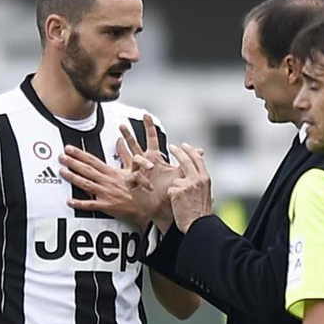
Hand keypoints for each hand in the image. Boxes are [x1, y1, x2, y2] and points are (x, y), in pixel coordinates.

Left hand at [59, 145, 149, 230]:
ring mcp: (106, 193)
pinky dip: (80, 203)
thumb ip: (124, 155)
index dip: (80, 154)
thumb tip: (120, 141)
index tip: (70, 149)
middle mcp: (108, 181)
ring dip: (73, 178)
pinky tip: (70, 201)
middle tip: (61, 157)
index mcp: (112, 172)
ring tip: (62, 172)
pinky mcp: (107, 206)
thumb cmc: (141, 190)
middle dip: (72, 162)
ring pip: (86, 184)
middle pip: (87, 170)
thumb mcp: (134, 169)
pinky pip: (91, 205)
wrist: (148, 206)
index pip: (93, 160)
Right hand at [118, 114, 181, 232]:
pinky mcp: (132, 182)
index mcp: (155, 158)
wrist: (166, 208)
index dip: (149, 127)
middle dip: (128, 134)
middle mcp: (144, 163)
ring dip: (142, 161)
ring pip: (132, 158)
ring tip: (150, 167)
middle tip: (122, 124)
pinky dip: (143, 180)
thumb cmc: (171, 192)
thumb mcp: (182, 173)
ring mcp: (137, 172)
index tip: (146, 114)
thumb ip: (188, 160)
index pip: (151, 139)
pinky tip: (149, 187)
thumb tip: (200, 150)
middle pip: (134, 145)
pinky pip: (135, 175)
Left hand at [167, 143, 212, 232]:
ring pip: (176, 179)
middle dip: (178, 151)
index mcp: (205, 179)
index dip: (190, 151)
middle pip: (186, 160)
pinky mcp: (177, 191)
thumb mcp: (207, 195)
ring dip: (176, 189)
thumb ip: (201, 184)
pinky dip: (172, 198)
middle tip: (172, 147)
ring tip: (181, 202)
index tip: (184, 146)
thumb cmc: (201, 215)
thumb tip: (199, 178)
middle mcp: (198, 179)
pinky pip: (171, 190)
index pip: (197, 159)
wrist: (198, 225)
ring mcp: (187, 184)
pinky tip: (178, 206)